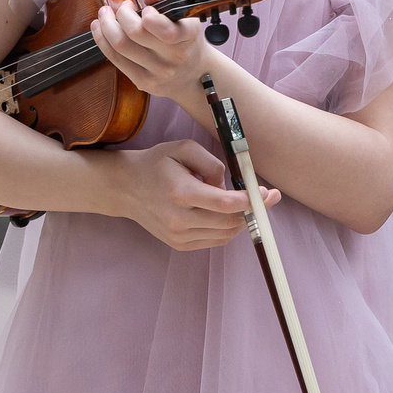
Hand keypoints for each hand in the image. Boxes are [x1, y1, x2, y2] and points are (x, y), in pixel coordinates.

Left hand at [90, 0, 212, 110]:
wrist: (194, 75)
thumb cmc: (187, 40)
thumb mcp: (185, 17)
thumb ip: (166, 1)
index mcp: (187, 37)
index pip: (165, 30)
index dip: (149, 16)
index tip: (146, 8)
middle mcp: (173, 57)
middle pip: (136, 34)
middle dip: (121, 14)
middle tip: (122, 6)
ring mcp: (158, 72)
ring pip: (120, 46)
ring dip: (106, 26)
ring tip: (104, 14)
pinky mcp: (143, 82)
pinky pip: (116, 59)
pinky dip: (103, 41)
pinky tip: (99, 29)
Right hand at [104, 137, 273, 250]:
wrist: (125, 188)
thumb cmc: (157, 164)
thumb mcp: (183, 149)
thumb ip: (212, 163)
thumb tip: (229, 185)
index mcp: (180, 193)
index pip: (225, 204)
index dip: (251, 200)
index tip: (267, 193)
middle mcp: (179, 219)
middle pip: (229, 221)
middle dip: (254, 210)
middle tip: (267, 197)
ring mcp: (178, 235)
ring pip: (225, 233)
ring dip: (242, 219)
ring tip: (246, 202)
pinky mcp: (179, 244)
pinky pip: (215, 240)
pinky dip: (228, 228)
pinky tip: (230, 214)